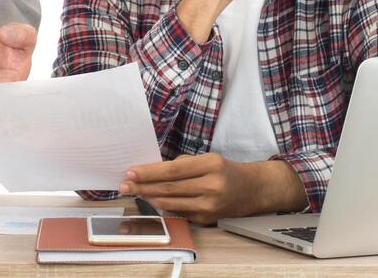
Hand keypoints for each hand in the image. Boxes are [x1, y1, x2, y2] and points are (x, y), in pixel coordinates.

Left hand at [118, 154, 305, 224]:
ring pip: (171, 203)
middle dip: (143, 186)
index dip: (149, 172)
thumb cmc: (227, 170)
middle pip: (169, 187)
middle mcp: (211, 186)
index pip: (173, 170)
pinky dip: (164, 206)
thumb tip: (153, 171)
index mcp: (211, 165)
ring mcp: (210, 206)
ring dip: (149, 197)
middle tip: (124, 184)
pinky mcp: (207, 220)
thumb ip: (183, 165)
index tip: (131, 172)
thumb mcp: (209, 159)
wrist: (253, 190)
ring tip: (134, 192)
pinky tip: (153, 201)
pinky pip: (180, 213)